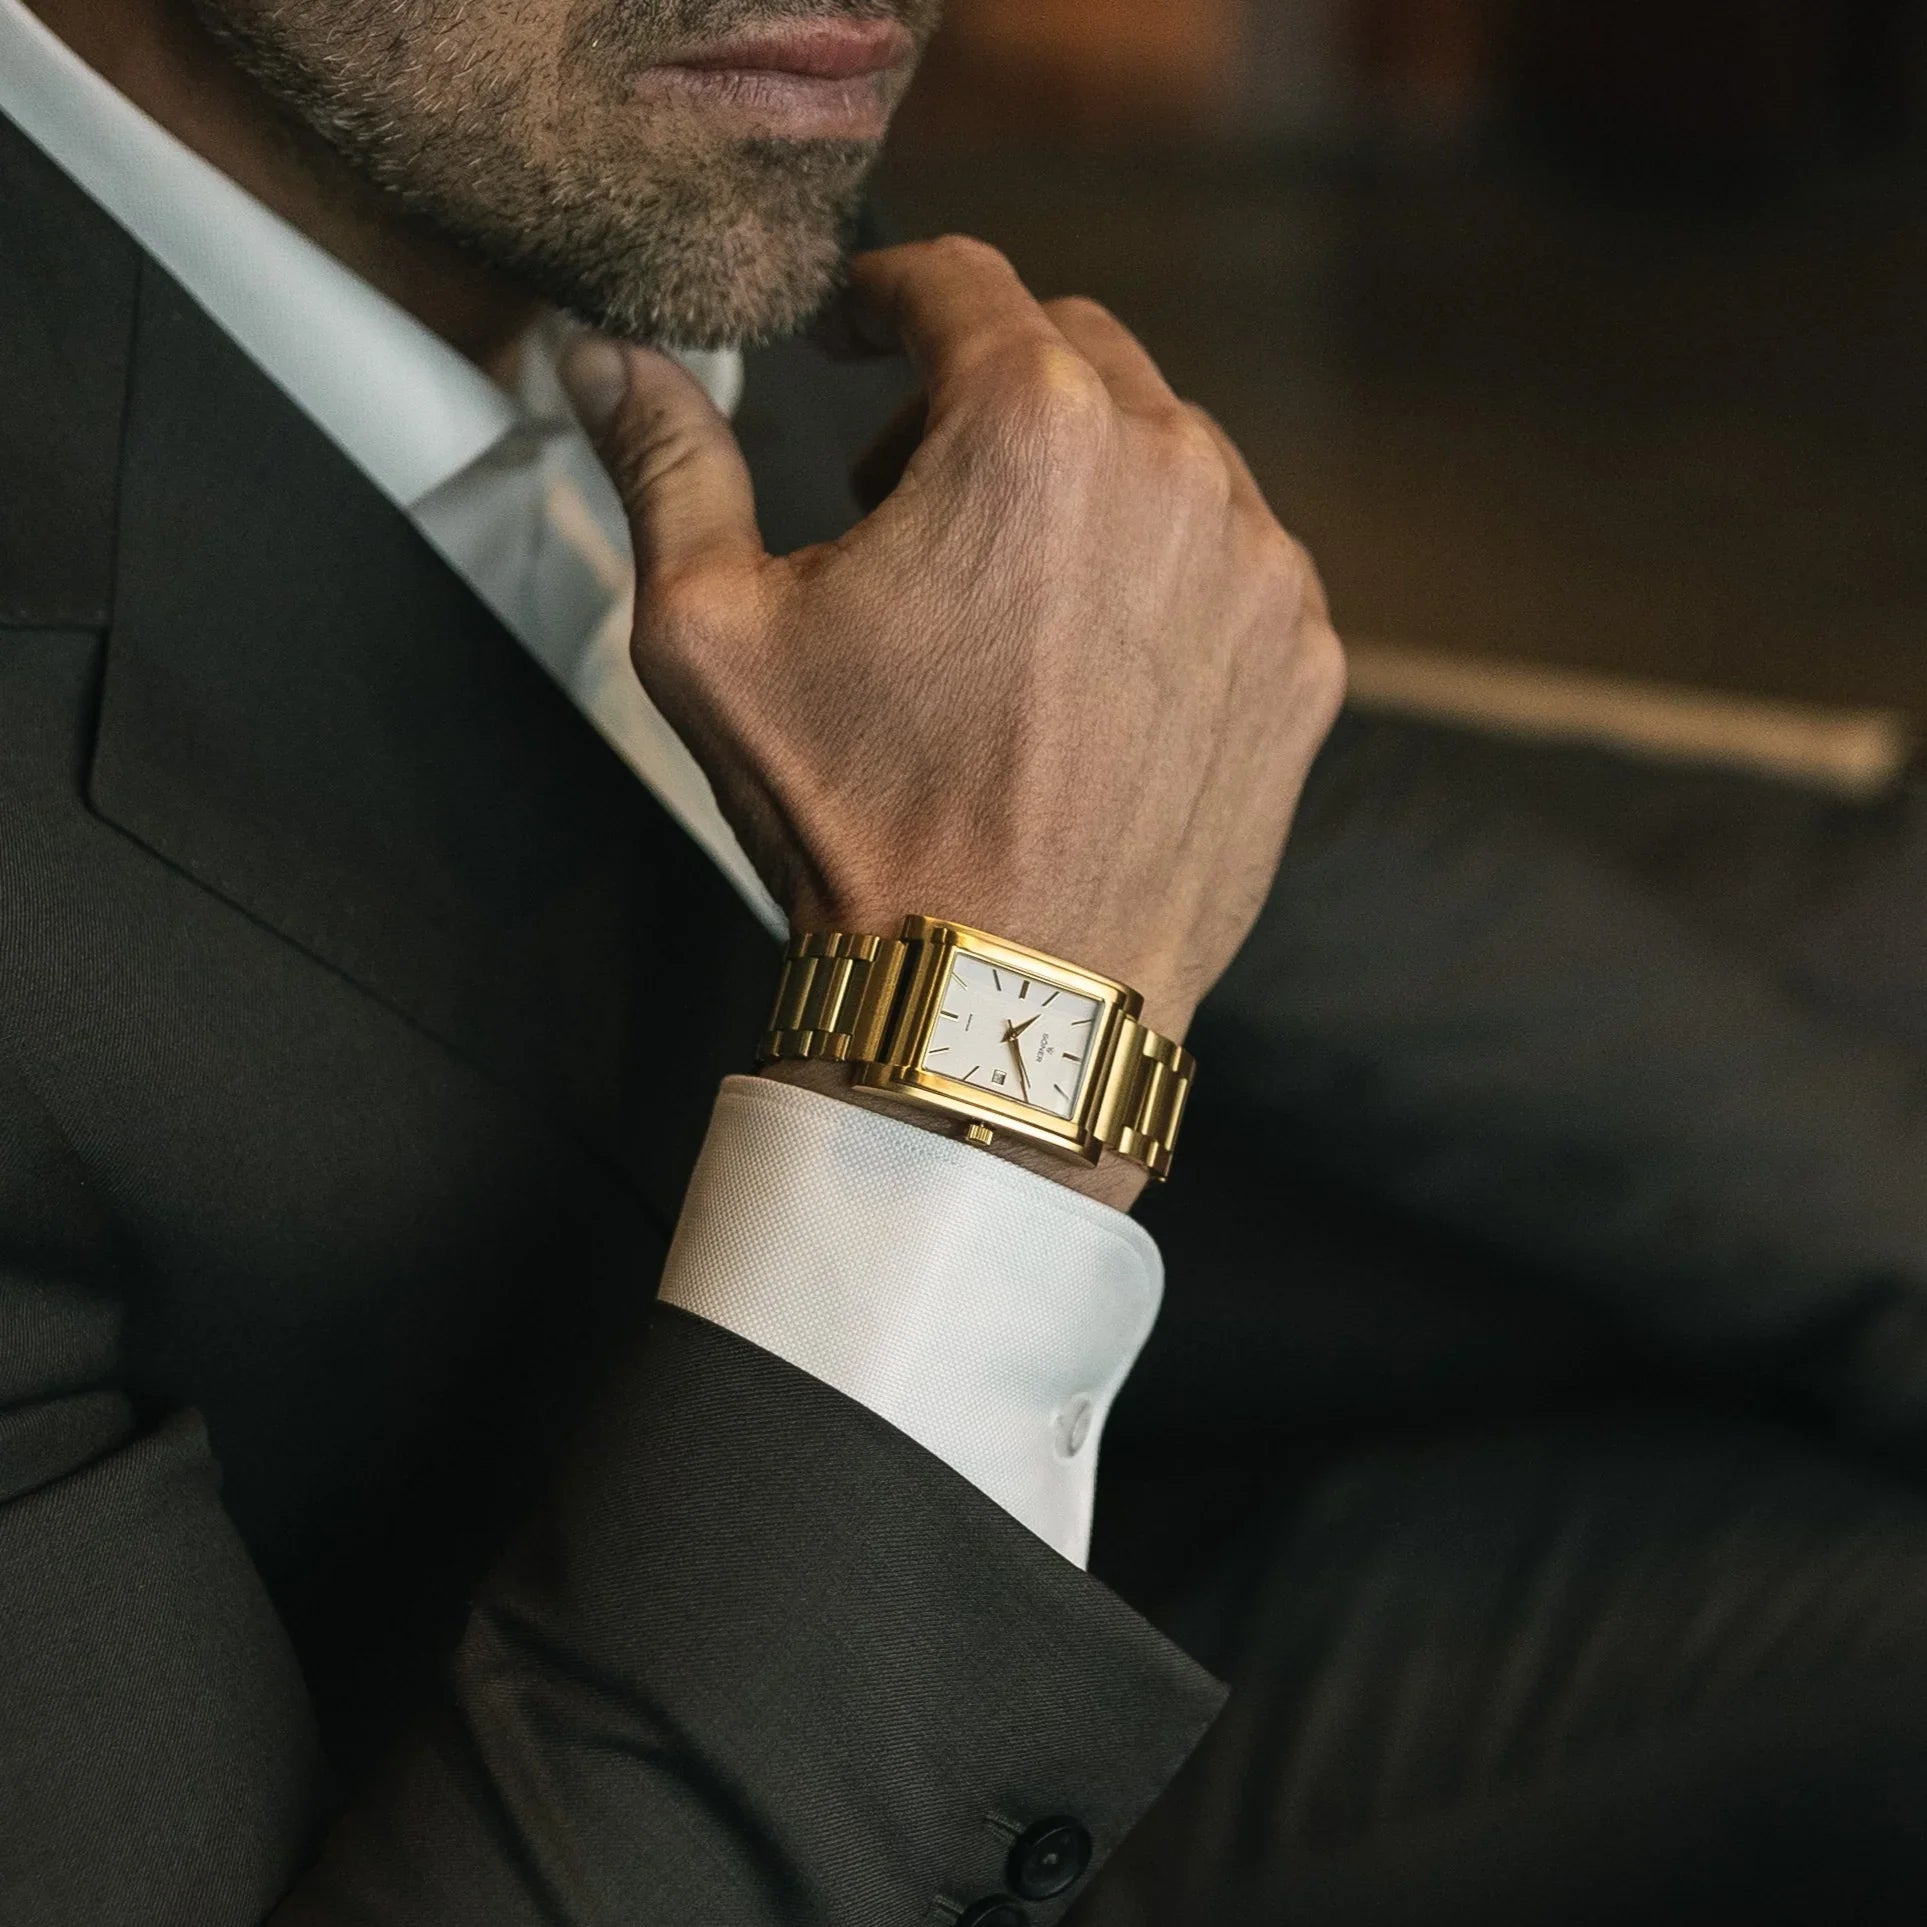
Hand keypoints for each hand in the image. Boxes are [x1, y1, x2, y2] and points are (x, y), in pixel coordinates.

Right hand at [566, 239, 1343, 1197]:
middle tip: (901, 497)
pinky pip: (1232, 558)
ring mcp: (1259, 569)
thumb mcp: (712, 635)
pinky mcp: (1303, 662)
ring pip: (1165, 452)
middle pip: (1071, 352)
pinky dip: (1160, 573)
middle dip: (976, 393)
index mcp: (1030, 427)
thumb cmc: (855, 820)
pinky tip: (1087, 666)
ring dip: (1076, 483)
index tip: (854, 337)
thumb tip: (604, 353)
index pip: (959, 281)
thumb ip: (665, 463)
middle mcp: (1175, 468)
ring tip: (997, 602)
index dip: (887, 298)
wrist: (1003, 1007)